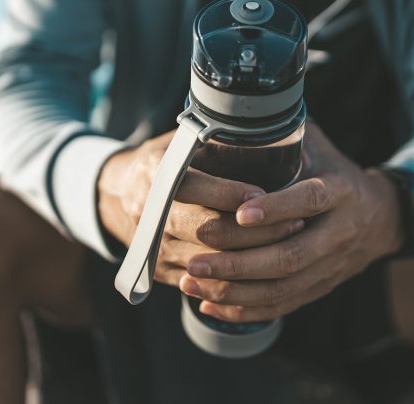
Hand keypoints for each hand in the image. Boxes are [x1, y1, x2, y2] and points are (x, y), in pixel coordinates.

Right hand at [97, 130, 304, 287]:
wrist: (119, 192)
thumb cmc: (166, 161)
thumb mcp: (181, 142)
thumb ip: (212, 143)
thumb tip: (265, 132)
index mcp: (153, 172)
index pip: (196, 187)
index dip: (232, 193)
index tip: (266, 195)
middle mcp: (148, 210)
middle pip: (207, 229)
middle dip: (255, 231)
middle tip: (294, 223)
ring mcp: (151, 244)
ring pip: (209, 260)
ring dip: (253, 256)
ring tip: (289, 243)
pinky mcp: (159, 269)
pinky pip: (202, 282)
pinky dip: (236, 278)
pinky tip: (267, 270)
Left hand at [179, 123, 403, 322]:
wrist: (380, 218)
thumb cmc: (337, 175)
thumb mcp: (321, 148)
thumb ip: (287, 138)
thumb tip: (238, 117)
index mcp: (340, 192)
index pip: (309, 200)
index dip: (276, 208)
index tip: (239, 214)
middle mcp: (338, 233)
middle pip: (289, 256)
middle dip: (238, 262)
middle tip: (195, 258)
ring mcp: (330, 267)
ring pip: (281, 288)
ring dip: (233, 290)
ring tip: (192, 281)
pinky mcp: (320, 288)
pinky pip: (282, 306)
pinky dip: (244, 309)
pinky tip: (210, 304)